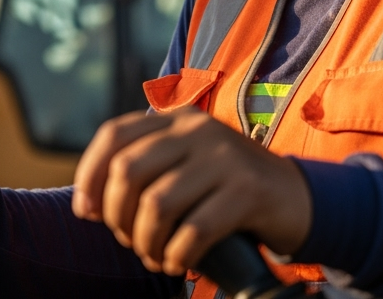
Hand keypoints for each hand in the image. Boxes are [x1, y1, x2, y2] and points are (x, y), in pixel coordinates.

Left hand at [71, 107, 311, 275]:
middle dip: (117, 217)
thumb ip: (145, 171)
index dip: (89, 175)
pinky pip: (193, 230)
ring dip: (146, 242)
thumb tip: (86, 205)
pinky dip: (177, 255)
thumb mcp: (187, 165)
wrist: (296, 198)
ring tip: (155, 255)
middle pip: (128, 170)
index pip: (114, 135)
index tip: (86, 211)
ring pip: (156, 204)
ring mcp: (224, 157)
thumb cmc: (228, 190)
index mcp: (178, 119)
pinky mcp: (247, 190)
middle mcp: (198, 129)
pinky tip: (179, 262)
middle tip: (130, 240)